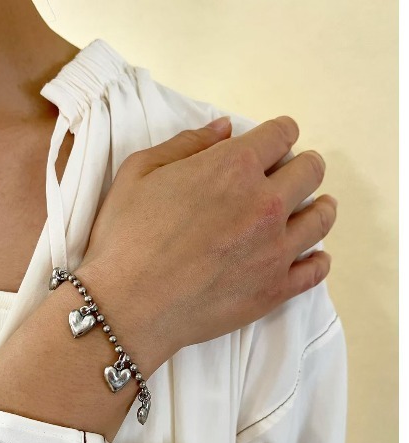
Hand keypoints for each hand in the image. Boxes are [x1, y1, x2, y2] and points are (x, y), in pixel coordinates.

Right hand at [78, 116, 335, 369]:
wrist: (128, 307)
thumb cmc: (125, 237)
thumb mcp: (139, 172)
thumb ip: (187, 144)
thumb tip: (225, 128)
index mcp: (234, 167)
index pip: (282, 133)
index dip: (279, 133)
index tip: (273, 143)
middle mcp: (265, 204)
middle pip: (311, 171)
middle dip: (301, 166)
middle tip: (287, 176)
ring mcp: (276, 250)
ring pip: (323, 217)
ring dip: (318, 207)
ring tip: (306, 211)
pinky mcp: (276, 290)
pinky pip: (317, 269)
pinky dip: (317, 258)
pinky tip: (308, 255)